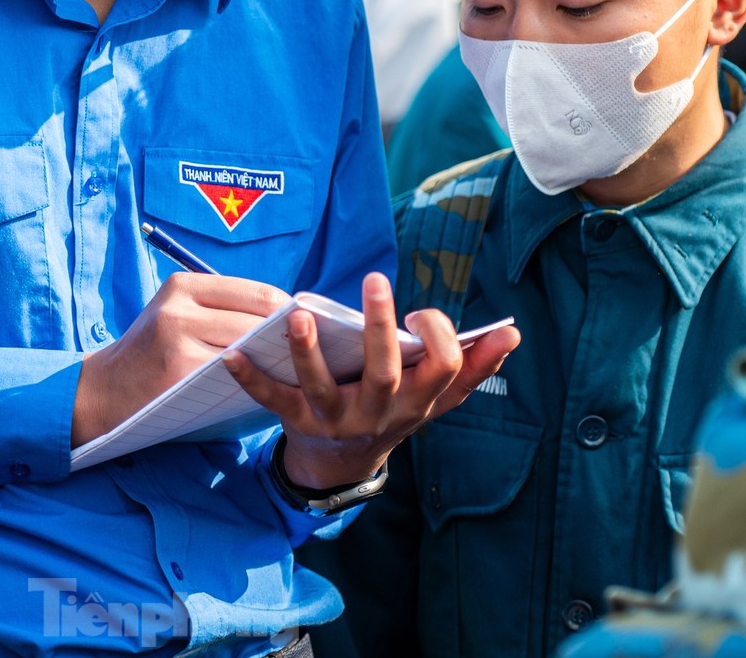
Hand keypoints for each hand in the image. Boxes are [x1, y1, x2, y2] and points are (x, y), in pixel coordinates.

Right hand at [72, 272, 287, 445]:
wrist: (105, 391)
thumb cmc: (154, 355)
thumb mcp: (179, 316)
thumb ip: (223, 311)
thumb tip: (289, 319)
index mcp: (184, 285)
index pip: (257, 292)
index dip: (288, 312)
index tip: (305, 329)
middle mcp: (179, 306)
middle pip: (257, 318)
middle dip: (286, 337)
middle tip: (307, 354)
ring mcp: (177, 338)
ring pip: (249, 346)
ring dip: (274, 360)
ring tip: (292, 371)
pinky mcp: (179, 370)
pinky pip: (232, 374)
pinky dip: (254, 381)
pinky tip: (266, 390)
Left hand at [224, 271, 519, 489]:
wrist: (344, 464)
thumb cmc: (395, 408)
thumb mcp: (436, 396)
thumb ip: (473, 365)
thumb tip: (512, 334)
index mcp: (418, 401)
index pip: (441, 367)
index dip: (437, 335)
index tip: (420, 313)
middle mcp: (379, 412)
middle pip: (385, 371)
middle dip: (381, 328)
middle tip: (377, 281)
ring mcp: (336, 419)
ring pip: (323, 387)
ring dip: (309, 352)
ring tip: (298, 314)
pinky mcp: (296, 422)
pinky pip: (272, 401)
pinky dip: (251, 379)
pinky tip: (233, 354)